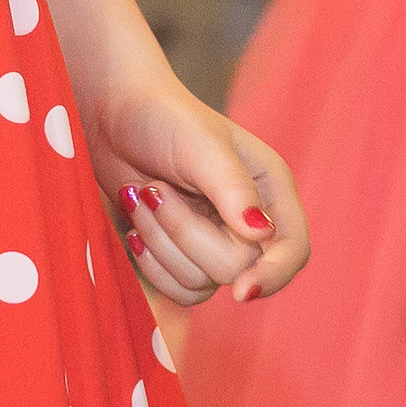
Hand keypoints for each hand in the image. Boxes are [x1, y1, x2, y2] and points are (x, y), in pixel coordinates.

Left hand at [92, 69, 306, 310]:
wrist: (112, 115)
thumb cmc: (162, 117)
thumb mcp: (199, 145)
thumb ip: (232, 189)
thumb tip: (261, 235)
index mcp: (270, 189)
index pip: (293, 249)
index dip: (274, 275)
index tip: (239, 292)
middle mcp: (250, 222)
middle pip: (237, 269)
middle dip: (185, 234)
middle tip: (155, 190)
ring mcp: (216, 242)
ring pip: (201, 283)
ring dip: (161, 242)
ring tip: (142, 197)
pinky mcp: (184, 255)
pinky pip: (178, 290)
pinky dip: (152, 264)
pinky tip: (136, 228)